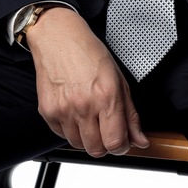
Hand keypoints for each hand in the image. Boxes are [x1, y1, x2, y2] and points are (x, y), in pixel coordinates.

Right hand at [26, 7, 148, 157]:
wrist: (58, 38)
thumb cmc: (88, 53)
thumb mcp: (119, 80)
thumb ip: (130, 115)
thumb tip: (140, 140)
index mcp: (106, 96)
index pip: (116, 142)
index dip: (122, 146)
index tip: (122, 141)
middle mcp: (84, 105)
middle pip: (96, 149)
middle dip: (104, 144)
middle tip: (105, 129)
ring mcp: (63, 110)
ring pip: (78, 145)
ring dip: (86, 137)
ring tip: (88, 116)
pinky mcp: (47, 111)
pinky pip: (61, 135)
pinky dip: (69, 129)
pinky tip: (74, 111)